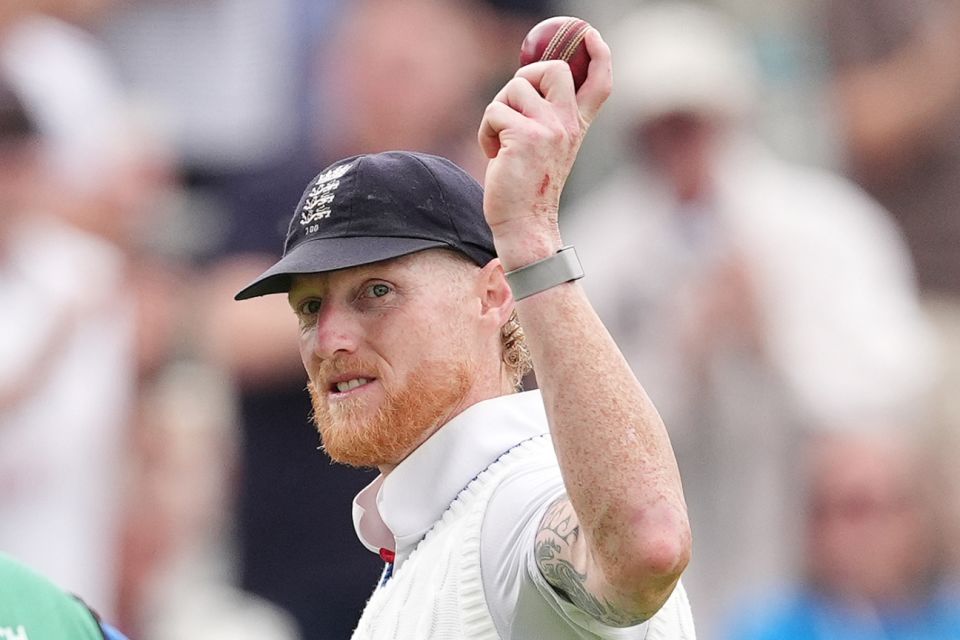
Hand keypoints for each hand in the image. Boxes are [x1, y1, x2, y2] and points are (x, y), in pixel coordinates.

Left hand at [477, 28, 611, 269]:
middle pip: (554, 69)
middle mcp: (569, 125)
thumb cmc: (526, 188)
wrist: (523, 224)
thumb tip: (527, 81)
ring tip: (501, 141)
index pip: (600, 83)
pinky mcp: (524, 136)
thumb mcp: (545, 148)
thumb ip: (546, 118)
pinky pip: (494, 111)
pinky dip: (486, 131)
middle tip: (513, 102)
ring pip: (514, 88)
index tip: (588, 34)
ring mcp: (549, 129)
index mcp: (577, 127)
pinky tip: (494, 154)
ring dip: (497, 112)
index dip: (598, 53)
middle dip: (526, 75)